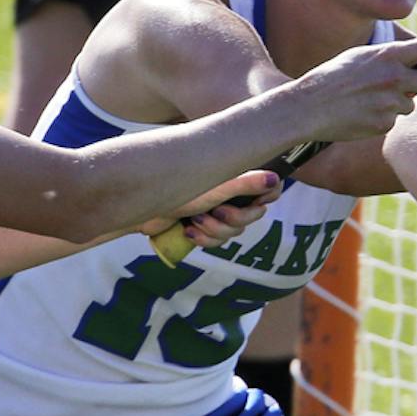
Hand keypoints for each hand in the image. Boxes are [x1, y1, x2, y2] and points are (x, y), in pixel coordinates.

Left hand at [142, 170, 279, 249]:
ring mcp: (217, 209)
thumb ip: (245, 183)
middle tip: (214, 212)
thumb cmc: (175, 191)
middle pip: (254, 215)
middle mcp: (230, 191)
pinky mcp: (205, 225)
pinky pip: (220, 241)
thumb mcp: (214, 187)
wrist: (141, 209)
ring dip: (215, 231)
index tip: (256, 202)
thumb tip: (275, 178)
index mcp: (235, 175)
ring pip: (236, 232)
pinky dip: (205, 239)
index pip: (270, 186)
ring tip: (194, 222)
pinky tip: (188, 232)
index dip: (268, 196)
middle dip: (233, 220)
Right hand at [290, 36, 416, 141]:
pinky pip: (395, 122)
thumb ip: (390, 57)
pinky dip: (383, 120)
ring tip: (370, 102)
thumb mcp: (361, 57)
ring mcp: (390, 102)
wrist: (306, 107)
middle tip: (408, 88)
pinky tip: (362, 116)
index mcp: (388, 54)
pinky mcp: (385, 124)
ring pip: (413, 105)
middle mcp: (394, 76)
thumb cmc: (332, 79)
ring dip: (399, 105)